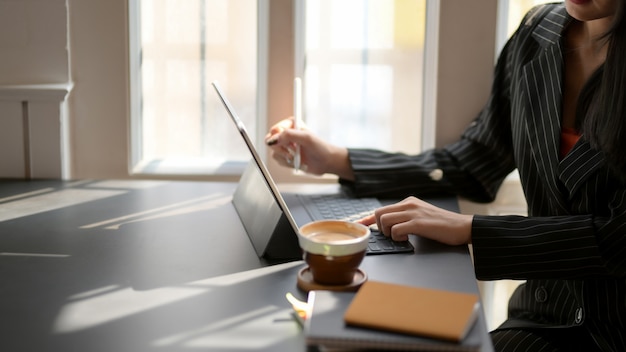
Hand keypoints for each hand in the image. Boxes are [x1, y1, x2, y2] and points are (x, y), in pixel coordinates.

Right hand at [265, 117, 354, 179]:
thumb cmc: (320, 148)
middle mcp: (286, 134)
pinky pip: (278, 160)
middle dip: (282, 149)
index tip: (292, 145)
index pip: (274, 130)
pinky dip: (287, 163)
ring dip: (286, 157)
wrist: (326, 162)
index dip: (280, 139)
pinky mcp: (286, 156)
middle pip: (270, 141)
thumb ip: (289, 135)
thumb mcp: (306, 138)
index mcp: (291, 124)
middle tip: (294, 151)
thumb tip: (272, 140)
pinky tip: (297, 161)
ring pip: (274, 152)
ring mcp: (285, 145)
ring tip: (298, 157)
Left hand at [357, 196, 472, 245]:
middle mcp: (409, 204)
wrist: (463, 226)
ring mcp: (413, 212)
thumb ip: (406, 218)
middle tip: (391, 235)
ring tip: (400, 237)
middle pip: (379, 213)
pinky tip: (406, 239)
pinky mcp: (419, 223)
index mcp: (408, 202)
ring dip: (388, 233)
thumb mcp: (421, 216)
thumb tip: (390, 227)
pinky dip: (397, 237)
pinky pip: (397, 229)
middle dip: (379, 228)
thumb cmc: (443, 225)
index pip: (382, 209)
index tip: (360, 225)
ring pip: (385, 220)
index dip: (368, 219)